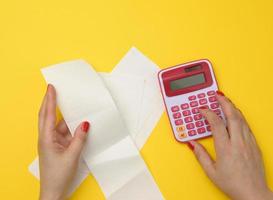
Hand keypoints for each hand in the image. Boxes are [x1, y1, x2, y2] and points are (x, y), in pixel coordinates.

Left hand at [38, 84, 89, 199]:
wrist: (54, 192)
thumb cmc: (58, 176)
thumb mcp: (72, 155)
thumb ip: (79, 138)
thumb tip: (85, 124)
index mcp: (46, 138)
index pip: (47, 115)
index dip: (50, 100)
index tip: (51, 88)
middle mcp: (47, 138)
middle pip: (47, 115)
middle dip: (50, 102)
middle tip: (54, 89)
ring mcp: (52, 142)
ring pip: (59, 124)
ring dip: (66, 117)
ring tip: (74, 105)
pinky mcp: (58, 146)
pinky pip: (64, 132)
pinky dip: (71, 127)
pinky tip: (78, 123)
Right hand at [188, 91, 272, 199]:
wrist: (253, 193)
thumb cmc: (233, 184)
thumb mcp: (211, 172)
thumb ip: (200, 155)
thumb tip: (192, 144)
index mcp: (226, 149)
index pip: (216, 124)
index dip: (208, 113)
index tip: (202, 109)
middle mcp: (238, 143)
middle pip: (232, 116)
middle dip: (224, 102)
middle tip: (218, 95)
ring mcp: (248, 143)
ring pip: (242, 119)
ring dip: (233, 108)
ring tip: (226, 102)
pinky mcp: (255, 145)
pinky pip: (247, 126)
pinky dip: (240, 117)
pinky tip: (236, 115)